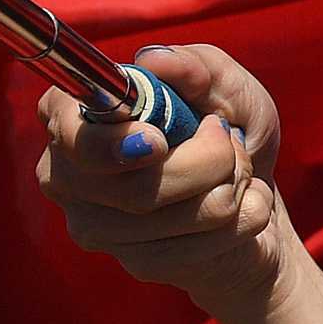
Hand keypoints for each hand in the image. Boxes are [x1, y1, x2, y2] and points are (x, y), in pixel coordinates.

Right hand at [33, 44, 290, 323]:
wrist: (256, 196)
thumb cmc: (232, 128)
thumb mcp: (228, 85)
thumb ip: (197, 66)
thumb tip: (155, 61)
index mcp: (72, 115)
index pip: (66, 132)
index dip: (113, 142)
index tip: (160, 139)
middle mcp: (67, 174)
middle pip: (135, 188)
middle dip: (211, 159)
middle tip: (231, 142)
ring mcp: (96, 226)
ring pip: (175, 216)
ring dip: (233, 184)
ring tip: (238, 171)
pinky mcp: (137, 262)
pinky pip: (201, 244)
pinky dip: (244, 216)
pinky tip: (240, 206)